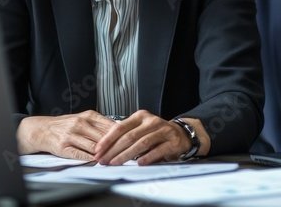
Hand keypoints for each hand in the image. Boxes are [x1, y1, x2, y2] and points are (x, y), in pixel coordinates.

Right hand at [17, 110, 115, 159]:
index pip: (109, 126)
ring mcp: (71, 135)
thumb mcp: (84, 118)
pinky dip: (90, 159)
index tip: (129, 142)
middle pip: (103, 137)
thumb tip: (120, 130)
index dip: (120, 136)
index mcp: (88, 116)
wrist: (44, 129)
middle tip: (123, 154)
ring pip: (93, 147)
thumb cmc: (66, 125)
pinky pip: (80, 154)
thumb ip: (100, 124)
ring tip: (111, 159)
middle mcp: (79, 124)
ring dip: (103, 155)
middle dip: (114, 147)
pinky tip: (96, 161)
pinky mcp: (64, 147)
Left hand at [93, 110, 209, 165]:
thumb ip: (126, 135)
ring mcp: (163, 131)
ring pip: (141, 144)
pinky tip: (139, 164)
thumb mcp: (141, 129)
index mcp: (140, 116)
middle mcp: (151, 121)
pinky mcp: (172, 142)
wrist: (182, 134)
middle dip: (113, 150)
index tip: (98, 150)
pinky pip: (157, 150)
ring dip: (126, 155)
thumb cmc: (156, 133)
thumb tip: (105, 149)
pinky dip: (147, 157)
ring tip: (115, 163)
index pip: (120, 127)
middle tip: (104, 160)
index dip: (107, 139)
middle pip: (128, 137)